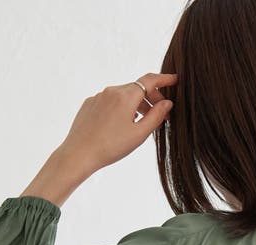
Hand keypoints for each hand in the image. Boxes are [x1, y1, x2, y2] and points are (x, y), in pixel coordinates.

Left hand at [20, 73, 176, 206]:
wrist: (79, 154)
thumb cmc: (111, 147)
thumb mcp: (139, 134)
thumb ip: (156, 116)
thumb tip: (167, 103)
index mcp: (126, 96)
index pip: (150, 80)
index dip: (164, 79)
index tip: (175, 80)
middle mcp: (112, 91)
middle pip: (137, 88)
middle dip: (152, 98)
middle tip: (162, 114)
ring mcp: (99, 96)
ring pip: (124, 95)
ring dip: (137, 104)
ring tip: (143, 122)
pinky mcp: (90, 104)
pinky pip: (110, 101)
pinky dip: (121, 108)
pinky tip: (122, 125)